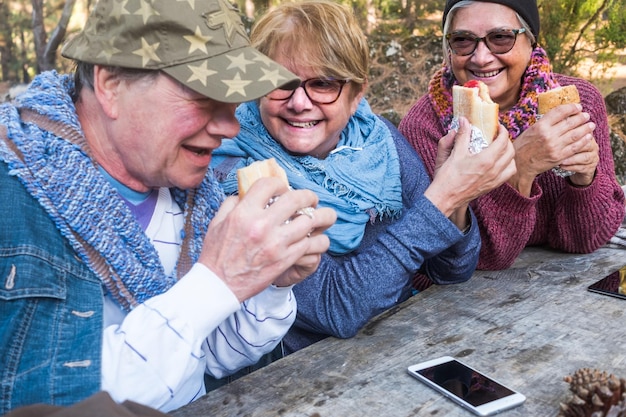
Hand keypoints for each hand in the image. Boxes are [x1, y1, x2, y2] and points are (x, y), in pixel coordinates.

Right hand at [198, 177, 335, 301]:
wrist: (219, 286)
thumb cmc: (216, 254)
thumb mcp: (217, 222)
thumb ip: (233, 203)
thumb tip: (247, 192)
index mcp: (244, 213)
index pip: (269, 185)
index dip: (279, 183)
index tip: (282, 190)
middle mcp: (262, 225)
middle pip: (296, 199)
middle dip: (308, 196)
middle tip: (311, 199)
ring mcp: (276, 243)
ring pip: (310, 221)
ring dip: (321, 216)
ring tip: (324, 216)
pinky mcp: (286, 259)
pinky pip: (312, 244)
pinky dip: (318, 239)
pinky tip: (317, 238)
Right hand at [424, 118, 515, 216]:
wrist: (446, 197)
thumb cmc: (448, 176)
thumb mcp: (455, 153)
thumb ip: (462, 135)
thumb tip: (464, 120)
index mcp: (486, 160)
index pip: (503, 141)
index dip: (502, 131)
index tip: (497, 127)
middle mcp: (494, 170)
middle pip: (510, 151)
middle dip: (506, 141)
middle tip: (498, 136)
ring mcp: (494, 180)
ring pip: (512, 164)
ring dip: (509, 154)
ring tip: (500, 149)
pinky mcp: (492, 186)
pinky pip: (507, 175)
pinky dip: (507, 166)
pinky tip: (498, 163)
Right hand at [509, 103, 597, 193]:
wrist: (520, 164)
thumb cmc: (524, 145)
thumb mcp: (531, 130)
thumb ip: (545, 123)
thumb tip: (561, 114)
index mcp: (540, 126)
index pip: (560, 112)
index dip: (571, 107)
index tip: (578, 106)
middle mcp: (548, 135)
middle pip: (570, 122)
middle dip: (581, 117)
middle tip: (587, 115)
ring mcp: (554, 146)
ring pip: (575, 134)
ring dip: (585, 128)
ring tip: (591, 125)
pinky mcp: (558, 156)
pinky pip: (575, 147)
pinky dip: (583, 141)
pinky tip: (588, 137)